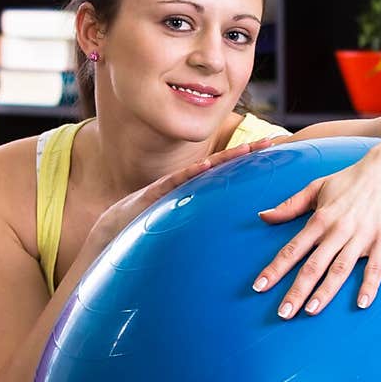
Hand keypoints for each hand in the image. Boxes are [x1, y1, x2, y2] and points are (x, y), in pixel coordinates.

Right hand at [91, 139, 275, 249]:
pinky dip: (191, 173)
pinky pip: (175, 182)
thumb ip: (196, 225)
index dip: (245, 162)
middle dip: (246, 153)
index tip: (269, 154)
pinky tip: (206, 165)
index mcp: (191, 193)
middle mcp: (182, 185)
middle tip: (273, 142)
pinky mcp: (153, 195)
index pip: (223, 173)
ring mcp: (169, 188)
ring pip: (202, 170)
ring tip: (250, 149)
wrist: (107, 237)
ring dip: (226, 159)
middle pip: (219, 165)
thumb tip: (222, 239)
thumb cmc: (141, 235)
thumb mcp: (176, 228)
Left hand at [252, 145, 380, 316]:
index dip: (275, 269)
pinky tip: (361, 304)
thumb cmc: (351, 179)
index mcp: (320, 220)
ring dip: (325, 292)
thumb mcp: (316, 187)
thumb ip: (289, 205)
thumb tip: (262, 216)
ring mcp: (361, 237)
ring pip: (339, 269)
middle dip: (296, 291)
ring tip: (311, 311)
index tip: (259, 287)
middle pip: (313, 266)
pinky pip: (375, 268)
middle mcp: (338, 230)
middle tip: (283, 314)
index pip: (292, 249)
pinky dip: (369, 286)